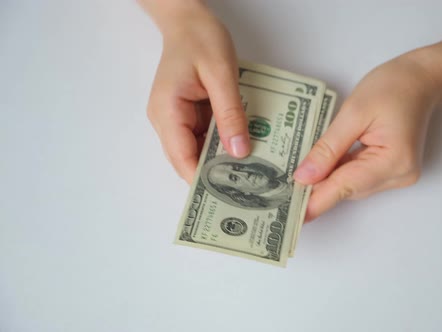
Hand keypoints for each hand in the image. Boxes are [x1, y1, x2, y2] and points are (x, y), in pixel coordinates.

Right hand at [143, 1, 249, 182]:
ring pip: (197, 150)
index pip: (182, 158)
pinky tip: (243, 148)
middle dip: (215, 174)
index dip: (203, 181)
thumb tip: (239, 150)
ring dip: (220, 160)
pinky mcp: (186, 114)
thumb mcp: (221, 74)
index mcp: (167, 111)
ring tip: (250, 174)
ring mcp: (174, 117)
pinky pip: (203, 136)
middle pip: (188, 159)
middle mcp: (165, 119)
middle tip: (246, 191)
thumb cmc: (200, 38)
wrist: (188, 19)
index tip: (228, 198)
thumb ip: (230, 113)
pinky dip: (222, 143)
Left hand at [294, 50, 441, 220]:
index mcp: (393, 160)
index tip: (292, 216)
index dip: (316, 201)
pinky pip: (360, 176)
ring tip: (303, 167)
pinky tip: (326, 160)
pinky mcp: (394, 169)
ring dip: (330, 176)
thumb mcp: (353, 113)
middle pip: (349, 188)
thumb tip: (304, 177)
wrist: (422, 79)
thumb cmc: (392, 87)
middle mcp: (399, 175)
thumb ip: (328, 148)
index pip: (346, 186)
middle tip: (284, 185)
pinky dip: (342, 170)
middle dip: (319, 185)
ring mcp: (399, 174)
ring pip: (353, 184)